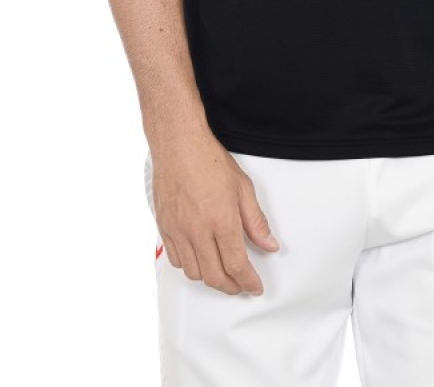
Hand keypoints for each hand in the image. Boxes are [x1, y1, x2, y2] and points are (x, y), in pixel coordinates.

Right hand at [151, 129, 280, 295]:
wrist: (178, 145)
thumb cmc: (209, 160)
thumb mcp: (243, 188)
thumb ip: (256, 221)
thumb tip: (269, 244)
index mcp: (221, 220)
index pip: (237, 265)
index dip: (248, 282)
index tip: (255, 287)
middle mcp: (198, 230)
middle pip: (215, 276)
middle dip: (231, 287)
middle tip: (242, 285)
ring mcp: (178, 231)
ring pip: (194, 272)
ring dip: (210, 278)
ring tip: (222, 272)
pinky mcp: (165, 228)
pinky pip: (176, 260)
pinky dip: (190, 266)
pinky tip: (200, 258)